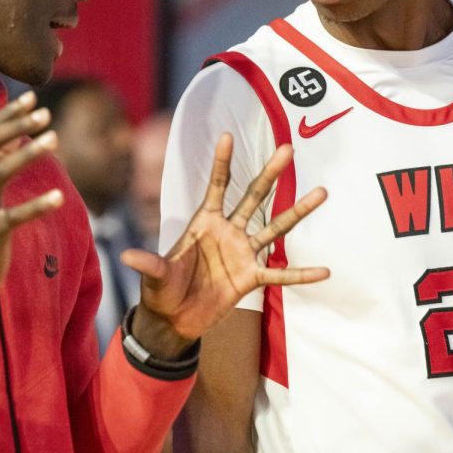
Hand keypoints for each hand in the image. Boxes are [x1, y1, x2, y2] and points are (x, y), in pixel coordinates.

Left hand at [122, 133, 328, 357]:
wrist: (173, 318)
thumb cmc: (161, 291)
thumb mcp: (155, 276)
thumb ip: (150, 265)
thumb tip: (128, 257)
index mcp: (204, 223)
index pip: (216, 186)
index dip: (221, 162)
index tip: (227, 134)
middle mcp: (227, 232)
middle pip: (254, 197)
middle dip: (270, 173)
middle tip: (288, 148)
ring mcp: (242, 254)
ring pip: (275, 228)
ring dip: (297, 211)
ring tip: (321, 192)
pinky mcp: (250, 279)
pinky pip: (280, 276)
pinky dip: (301, 274)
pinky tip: (325, 271)